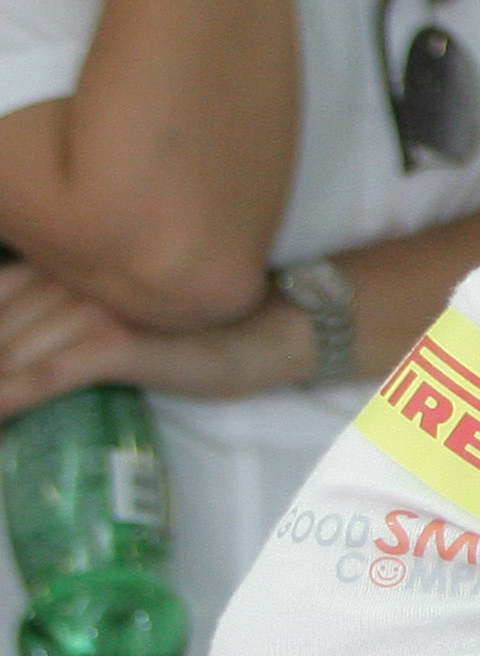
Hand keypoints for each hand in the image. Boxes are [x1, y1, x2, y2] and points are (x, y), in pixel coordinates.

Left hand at [0, 261, 301, 416]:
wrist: (277, 328)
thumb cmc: (201, 320)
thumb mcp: (126, 305)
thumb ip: (70, 305)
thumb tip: (18, 341)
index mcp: (77, 259)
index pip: (0, 293)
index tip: (3, 360)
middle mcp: (80, 274)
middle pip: (0, 328)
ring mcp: (99, 308)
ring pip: (15, 353)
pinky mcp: (120, 343)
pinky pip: (48, 375)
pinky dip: (13, 395)